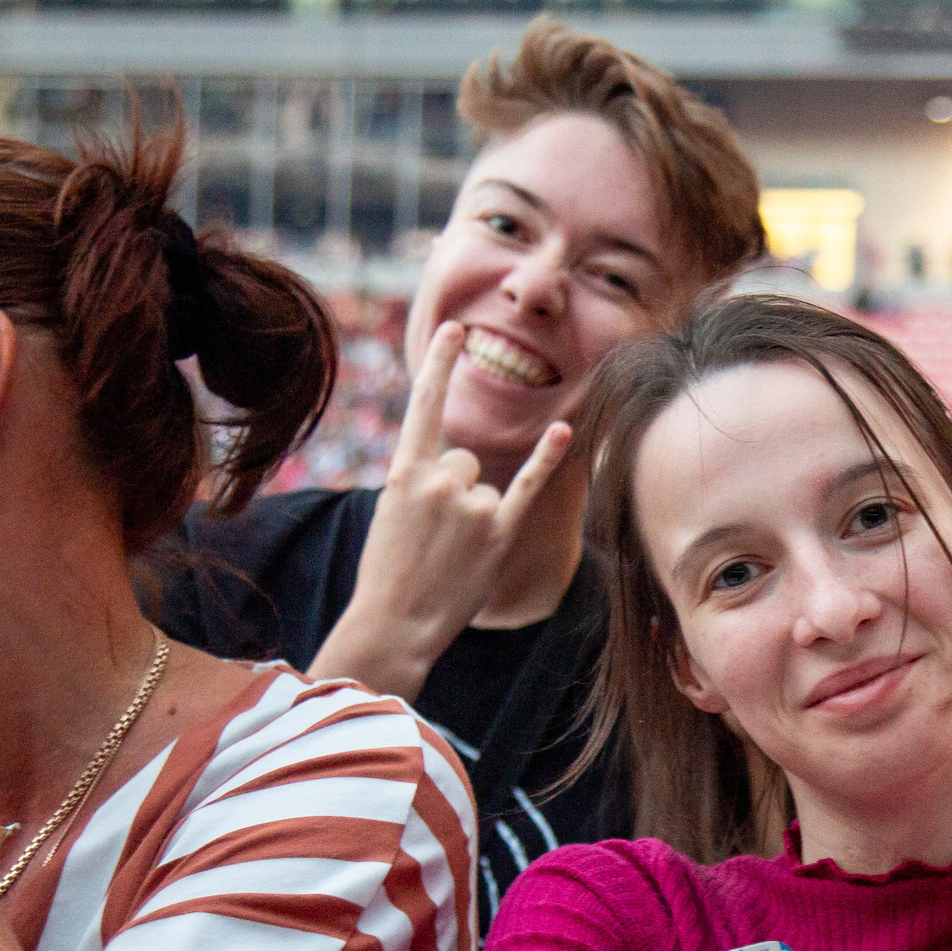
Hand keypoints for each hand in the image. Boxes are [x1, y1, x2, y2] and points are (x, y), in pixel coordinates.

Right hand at [310, 323, 573, 697]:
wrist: (394, 622)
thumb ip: (420, 479)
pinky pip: (528, 485)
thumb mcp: (390, 513)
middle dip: (452, 492)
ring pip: (484, 486)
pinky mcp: (499, 532)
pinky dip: (546, 461)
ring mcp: (471, 505)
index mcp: (403, 471)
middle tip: (433, 536)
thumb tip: (456, 467)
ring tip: (450, 553)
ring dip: (473, 517)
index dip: (441, 364)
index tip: (456, 328)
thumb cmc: (389, 570)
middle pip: (463, 459)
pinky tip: (563, 434)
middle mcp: (440, 479)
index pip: (425, 405)